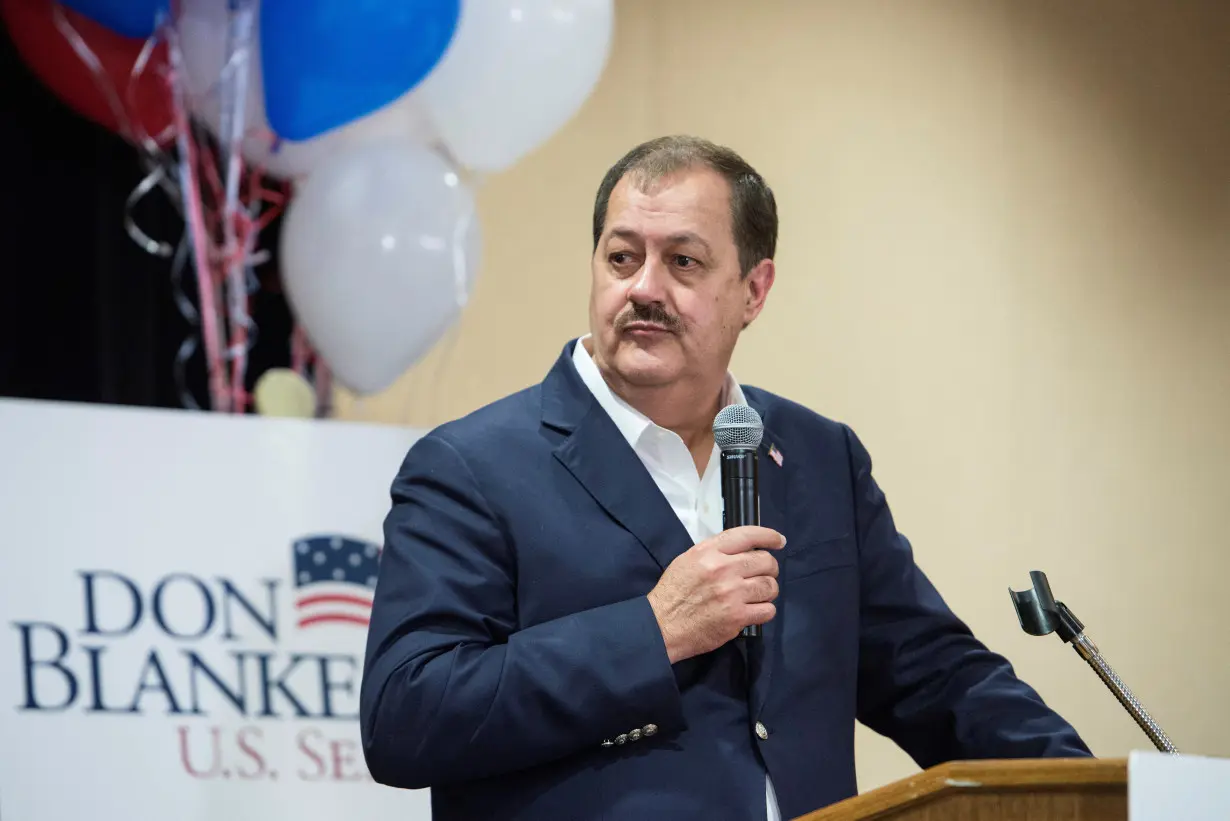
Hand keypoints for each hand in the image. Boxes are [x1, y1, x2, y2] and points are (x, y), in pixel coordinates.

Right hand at [646, 526, 785, 663]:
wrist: (661, 626)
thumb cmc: (673, 592)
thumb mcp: (688, 560)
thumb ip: (715, 552)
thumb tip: (743, 550)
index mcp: (709, 552)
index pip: (747, 535)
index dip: (768, 536)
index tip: (778, 540)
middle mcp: (723, 569)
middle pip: (766, 561)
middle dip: (770, 568)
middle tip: (764, 574)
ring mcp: (732, 594)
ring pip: (770, 586)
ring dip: (768, 590)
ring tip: (757, 594)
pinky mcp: (737, 617)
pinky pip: (768, 610)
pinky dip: (764, 610)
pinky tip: (754, 610)